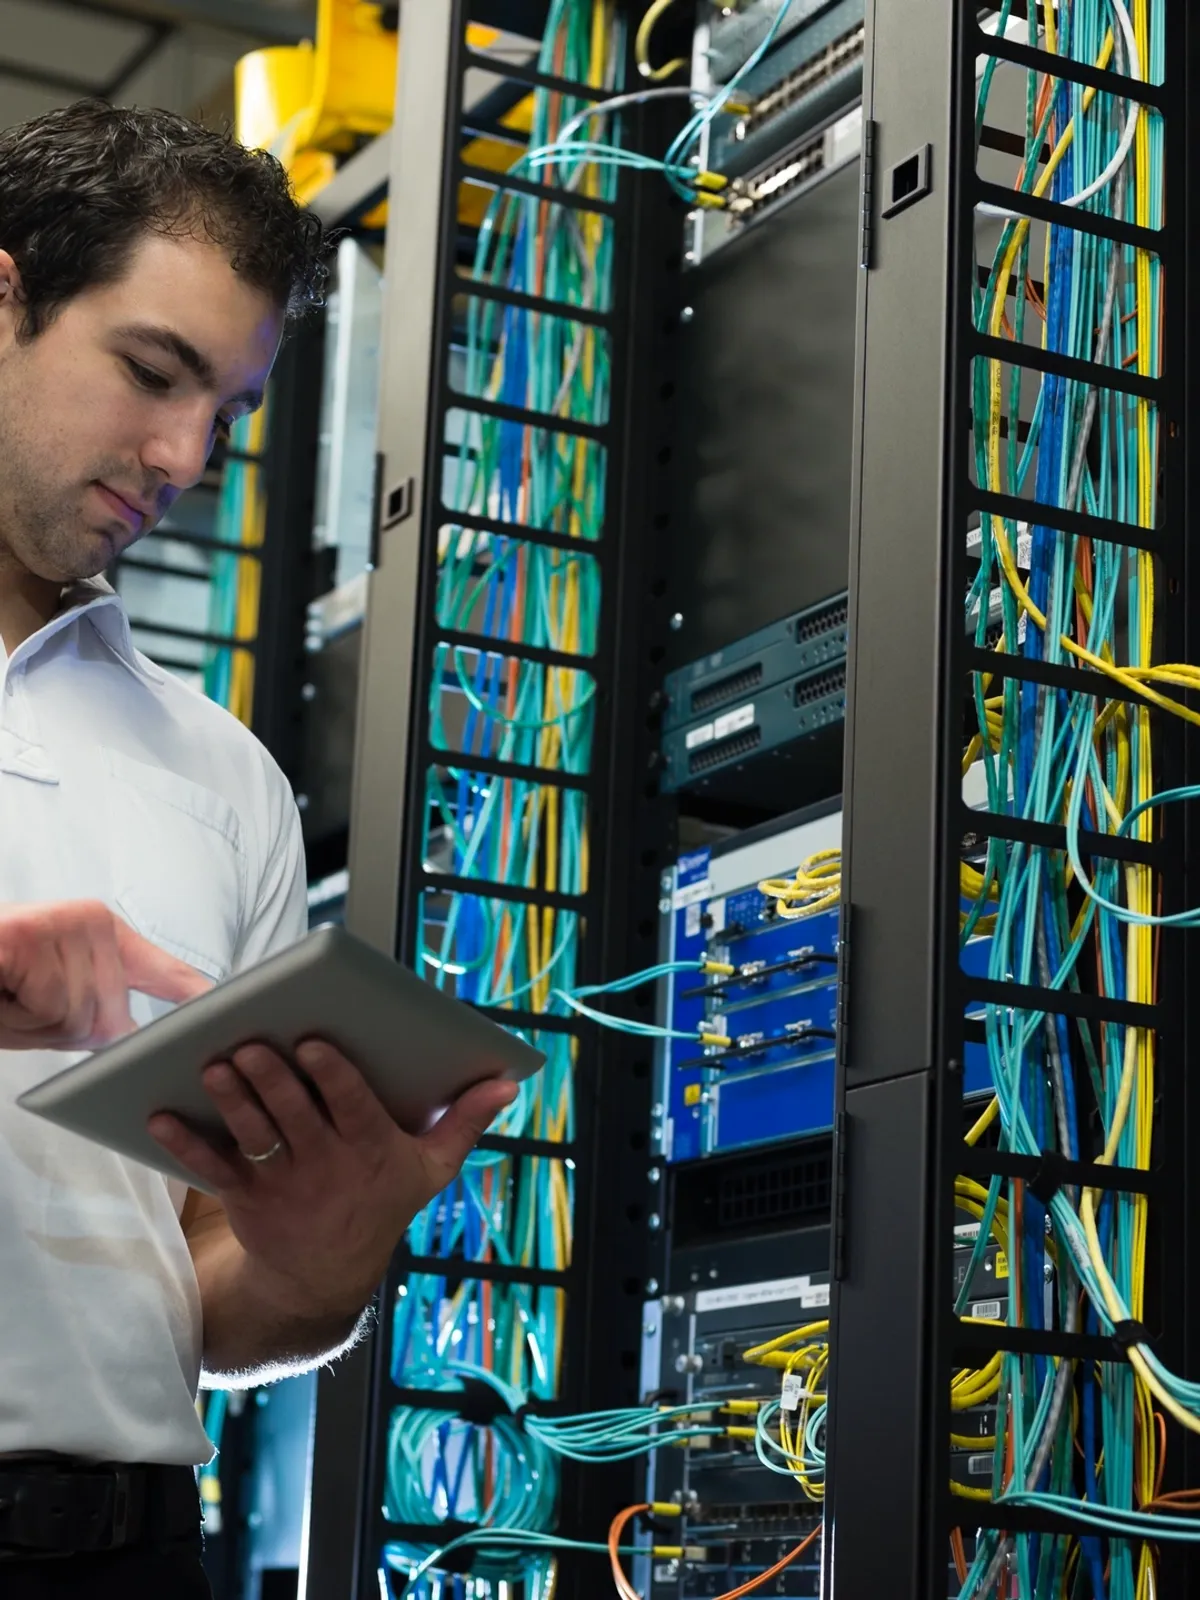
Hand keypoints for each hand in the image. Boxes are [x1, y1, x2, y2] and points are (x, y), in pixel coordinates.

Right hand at [0, 899, 210, 1049]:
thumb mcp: (49, 1004)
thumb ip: (96, 1015)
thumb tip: (131, 1033)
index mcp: (102, 933)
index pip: (163, 969)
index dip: (195, 995)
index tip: (229, 1010)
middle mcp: (93, 923)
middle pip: (111, 1016)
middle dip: (66, 1029)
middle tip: (22, 1002)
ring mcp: (65, 927)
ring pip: (78, 1018)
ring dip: (37, 1022)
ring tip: (7, 995)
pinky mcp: (33, 936)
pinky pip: (49, 1006)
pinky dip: (20, 1014)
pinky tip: (2, 990)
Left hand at [147, 1041, 518, 1320]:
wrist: (325, 1278)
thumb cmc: (382, 1203)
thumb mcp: (432, 1168)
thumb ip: (465, 1121)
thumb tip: (508, 1081)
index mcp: (371, 1149)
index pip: (352, 1108)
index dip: (333, 1077)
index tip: (316, 1043)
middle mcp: (325, 1166)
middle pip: (294, 1116)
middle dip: (271, 1080)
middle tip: (250, 1044)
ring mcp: (282, 1183)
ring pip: (253, 1136)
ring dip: (231, 1101)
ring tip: (213, 1065)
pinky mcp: (245, 1197)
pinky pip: (211, 1169)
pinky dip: (185, 1143)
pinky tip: (159, 1115)